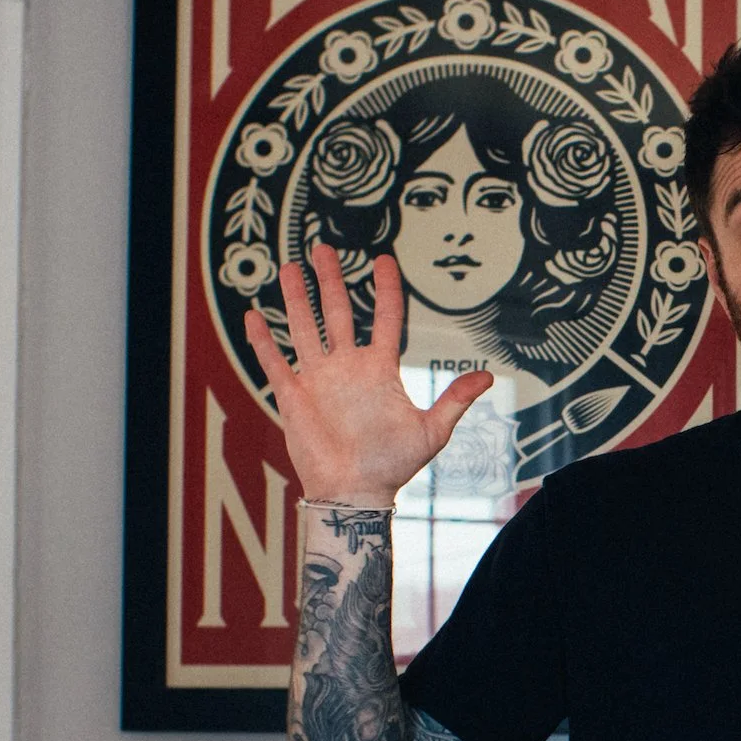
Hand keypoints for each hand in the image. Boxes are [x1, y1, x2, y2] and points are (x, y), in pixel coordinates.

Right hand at [243, 245, 491, 507]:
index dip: (385, 290)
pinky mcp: (293, 396)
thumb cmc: (394, 465)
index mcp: (380, 369)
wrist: (355, 493)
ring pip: (304, 328)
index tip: (384, 260)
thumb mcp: (432, 430)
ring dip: (296, 299)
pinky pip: (275, 362)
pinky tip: (253, 316)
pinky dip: (262, 341)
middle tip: (322, 248)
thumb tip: (487, 376)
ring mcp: (319, 379)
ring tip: (290, 267)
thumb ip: (454, 399)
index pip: (384, 318)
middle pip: (337, 312)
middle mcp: (347, 367)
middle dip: (331, 279)